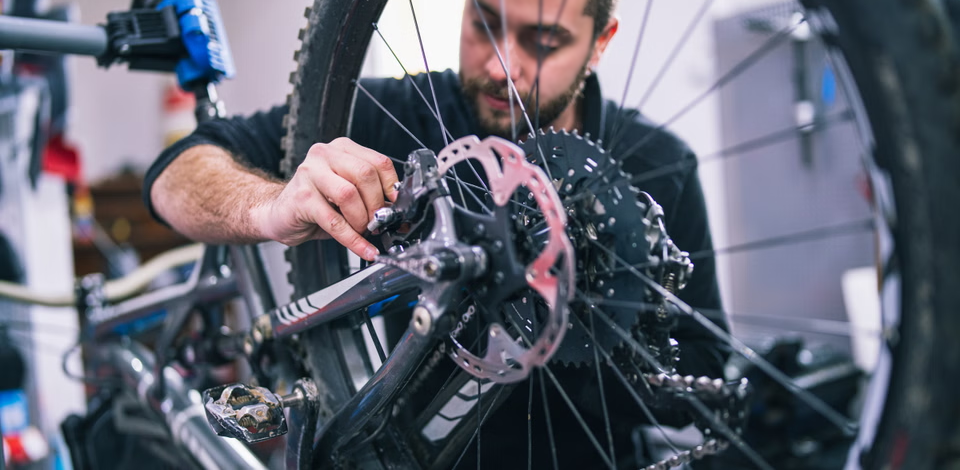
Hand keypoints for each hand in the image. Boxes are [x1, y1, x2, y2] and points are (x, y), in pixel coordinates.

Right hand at [255, 137, 398, 260]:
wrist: (279, 214)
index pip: (378, 161)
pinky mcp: (302, 198)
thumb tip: (397, 211)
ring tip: (361, 230)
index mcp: (342, 149)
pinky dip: (352, 239)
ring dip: (361, 220)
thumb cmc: (316, 202)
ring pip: (349, 195)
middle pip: (365, 175)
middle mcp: (325, 155)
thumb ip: (370, 194)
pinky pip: (334, 221)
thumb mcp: (347, 192)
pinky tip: (362, 248)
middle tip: (376, 221)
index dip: (391, 187)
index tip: (396, 205)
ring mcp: (310, 174)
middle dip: (376, 204)